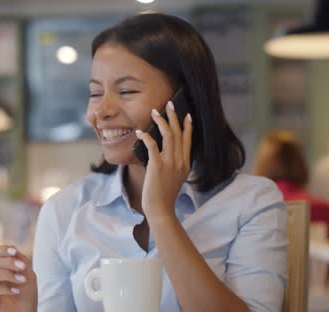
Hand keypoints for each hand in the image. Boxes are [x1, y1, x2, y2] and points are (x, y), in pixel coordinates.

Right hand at [0, 245, 36, 311]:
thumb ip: (22, 261)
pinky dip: (6, 289)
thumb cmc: (27, 294)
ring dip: (10, 275)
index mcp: (2, 266)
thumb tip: (14, 250)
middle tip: (24, 267)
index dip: (3, 250)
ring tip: (23, 280)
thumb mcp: (28, 274)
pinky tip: (17, 291)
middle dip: (10, 262)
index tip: (14, 251)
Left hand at [135, 101, 192, 220]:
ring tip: (155, 111)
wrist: (161, 209)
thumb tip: (164, 153)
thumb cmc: (164, 195)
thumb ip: (174, 165)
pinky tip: (140, 131)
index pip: (188, 140)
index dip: (187, 126)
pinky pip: (152, 145)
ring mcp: (169, 163)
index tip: (187, 115)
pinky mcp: (157, 166)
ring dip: (161, 121)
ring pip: (168, 135)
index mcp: (185, 163)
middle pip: (178, 133)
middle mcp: (180, 161)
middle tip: (169, 104)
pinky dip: (146, 136)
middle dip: (174, 116)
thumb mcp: (175, 178)